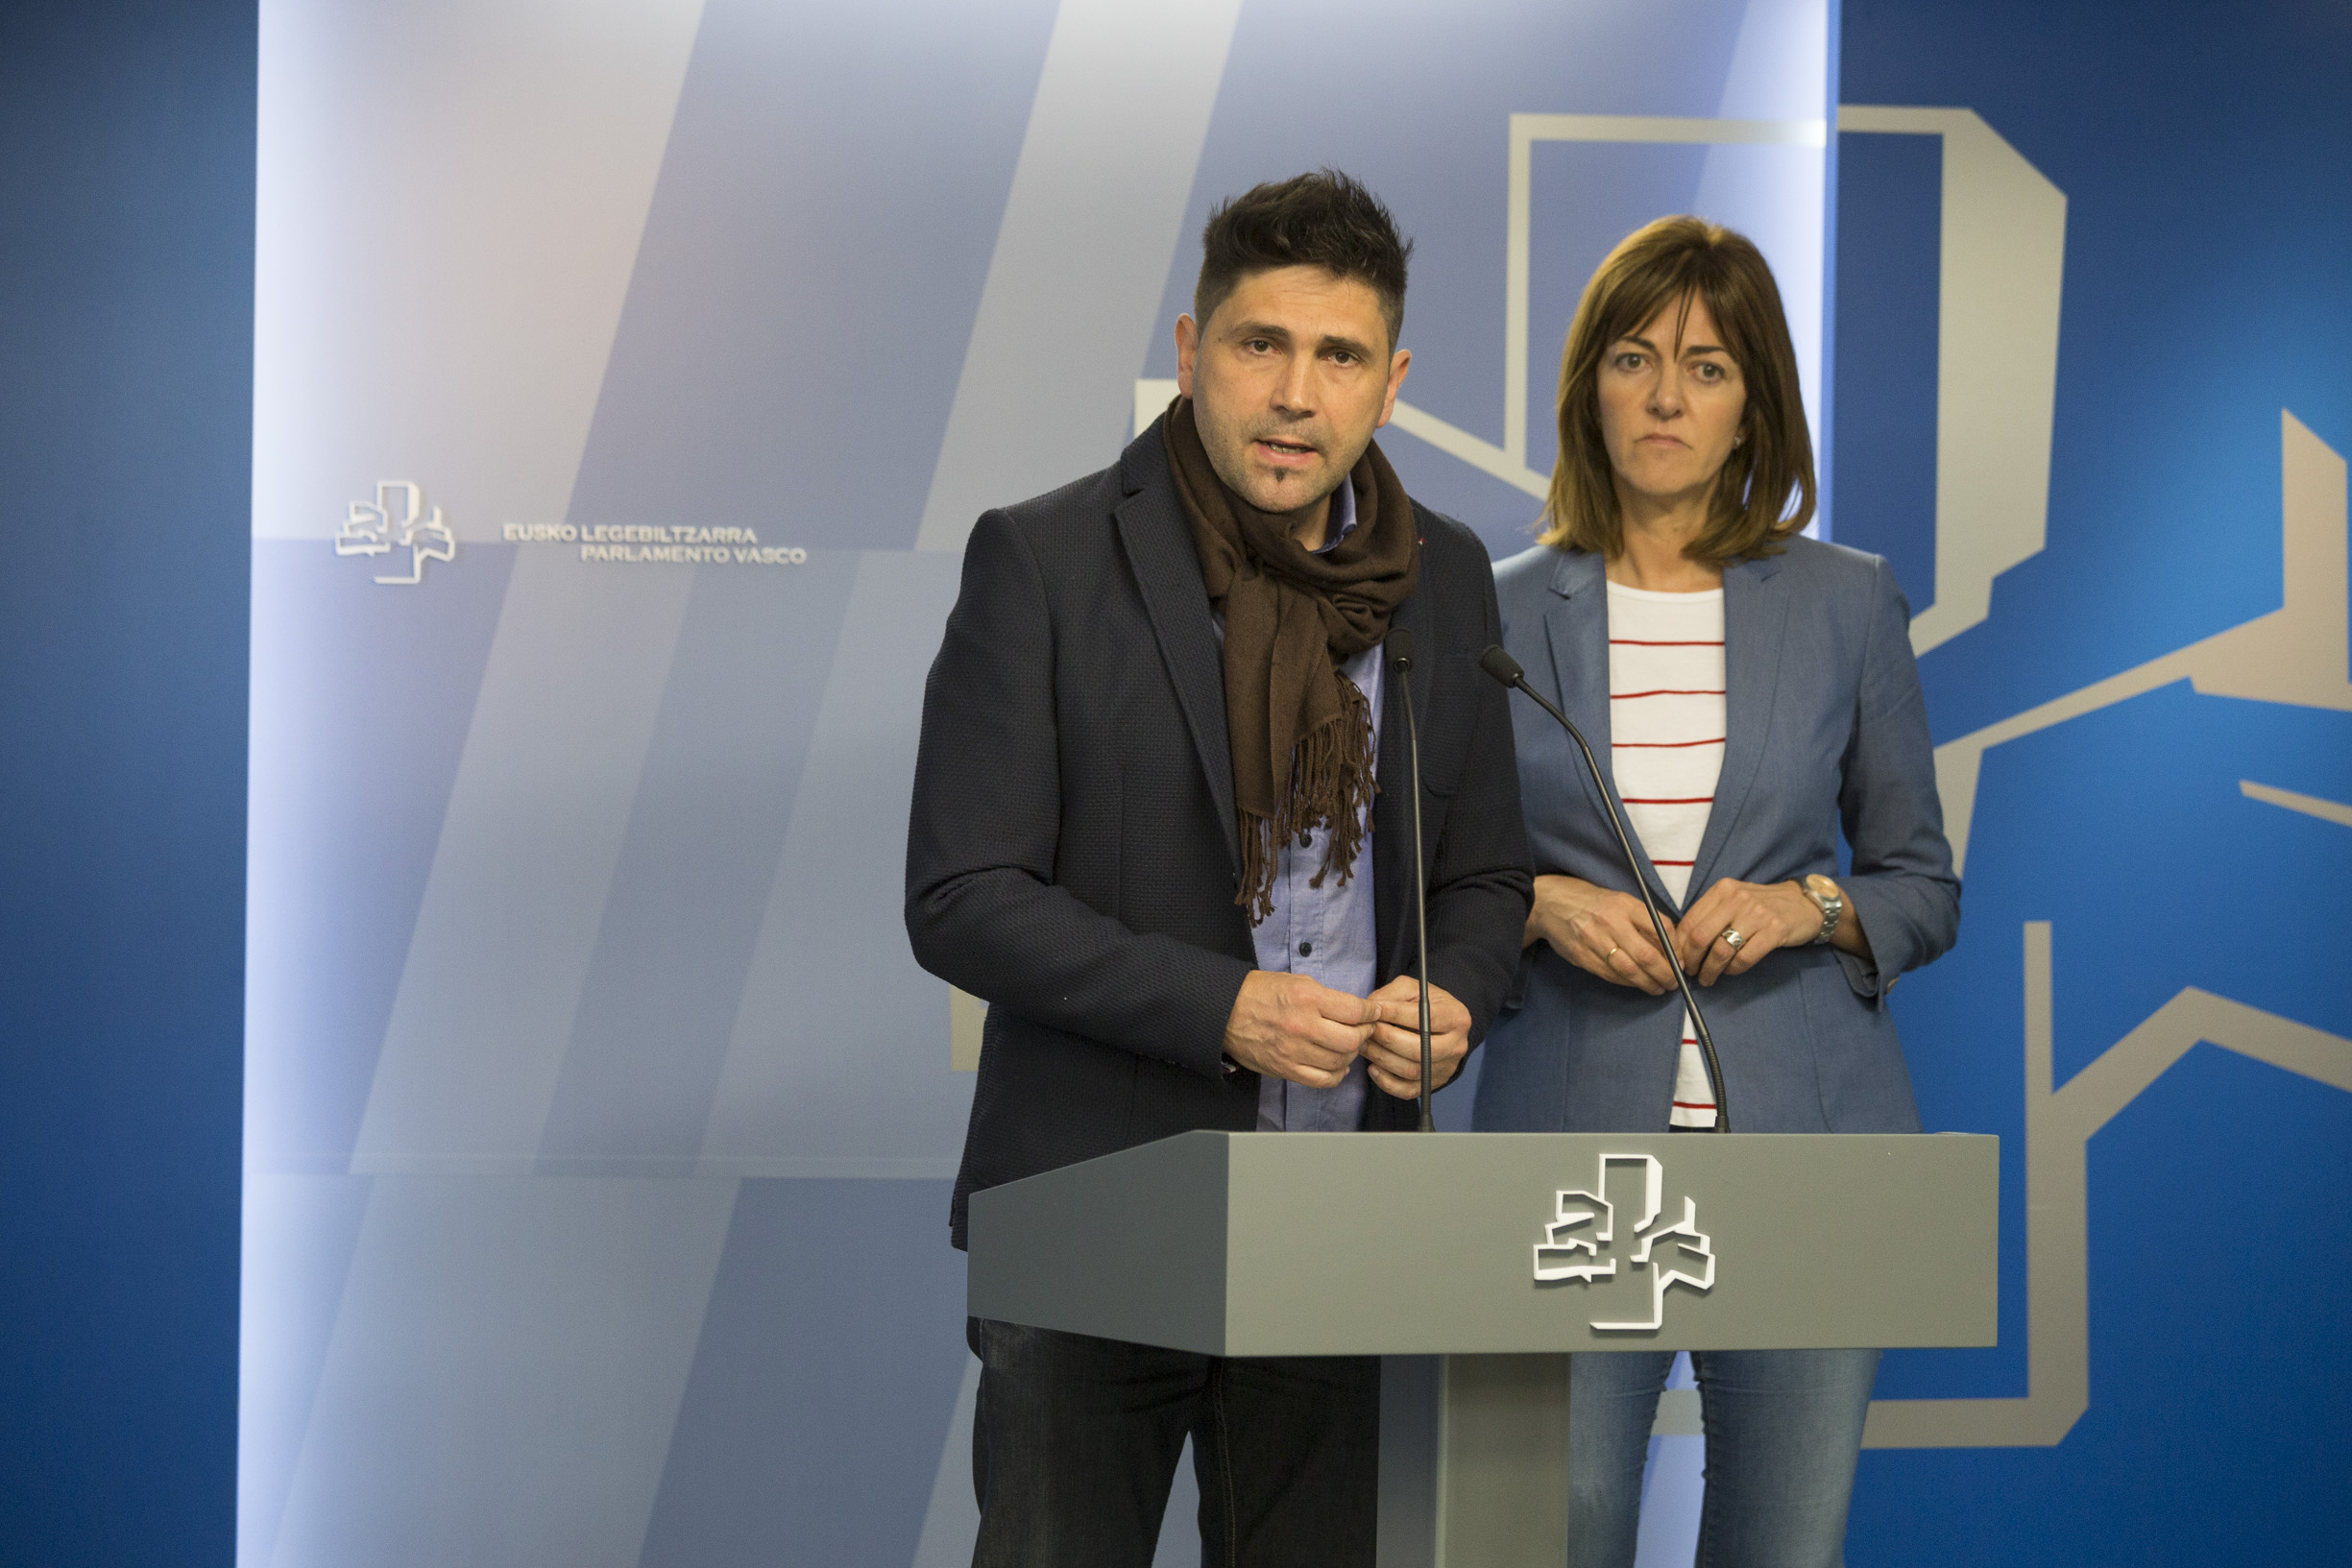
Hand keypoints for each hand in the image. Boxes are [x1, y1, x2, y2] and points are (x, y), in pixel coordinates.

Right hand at [1222, 970, 1378, 1087]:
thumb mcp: (1296, 981)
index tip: (1373, 1013)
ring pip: (1339, 1062)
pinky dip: (1335, 1074)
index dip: (1371, 1013)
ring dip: (1350, 1055)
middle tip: (1363, 1030)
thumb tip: (1353, 1011)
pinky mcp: (1285, 1068)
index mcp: (1307, 998)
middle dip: (1364, 1035)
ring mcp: (1294, 1050)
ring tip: (1346, 1046)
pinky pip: (1322, 1080)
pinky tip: (1335, 1065)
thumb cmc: (1259, 992)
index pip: (1355, 1011)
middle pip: (1352, 1040)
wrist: (1225, 1009)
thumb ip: (1326, 997)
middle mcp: (1302, 1025)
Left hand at [1363, 975, 1471, 1097]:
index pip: (1424, 1018)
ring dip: (1382, 1059)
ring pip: (1412, 1071)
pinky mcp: (1433, 1083)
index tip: (1373, 1011)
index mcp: (1456, 1017)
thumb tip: (1371, 1009)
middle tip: (1367, 1030)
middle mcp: (1457, 1045)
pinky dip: (1387, 1082)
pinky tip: (1373, 1068)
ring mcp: (1447, 1067)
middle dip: (1387, 1040)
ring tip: (1365, 1045)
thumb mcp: (1411, 989)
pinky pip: (1408, 1091)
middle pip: (1419, 1049)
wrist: (1441, 1024)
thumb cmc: (1424, 1004)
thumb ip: (1392, 995)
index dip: (1394, 1014)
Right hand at [1525, 874, 1677, 994]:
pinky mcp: (1581, 955)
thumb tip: (1671, 948)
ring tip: (1658, 988)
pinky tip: (1636, 984)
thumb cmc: (1593, 903)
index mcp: (1625, 905)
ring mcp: (1594, 940)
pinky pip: (1610, 975)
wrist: (1551, 903)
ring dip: (1648, 983)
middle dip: (1665, 974)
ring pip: (1629, 970)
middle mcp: (1610, 921)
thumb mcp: (1621, 901)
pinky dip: (1628, 983)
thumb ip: (1644, 921)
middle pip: (1647, 955)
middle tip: (1673, 982)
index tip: (1681, 961)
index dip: (1675, 950)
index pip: (1660, 928)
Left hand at [1676, 878, 1819, 983]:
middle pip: (1701, 937)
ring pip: (1722, 950)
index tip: (1679, 960)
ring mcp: (1757, 914)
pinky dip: (1733, 970)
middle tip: (1691, 973)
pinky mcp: (1774, 930)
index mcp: (1722, 890)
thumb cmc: (1762, 906)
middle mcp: (1737, 899)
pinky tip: (1731, 971)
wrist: (1804, 904)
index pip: (1690, 921)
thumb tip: (1684, 944)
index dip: (1680, 946)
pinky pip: (1745, 958)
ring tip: (1708, 978)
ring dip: (1711, 970)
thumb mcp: (1734, 900)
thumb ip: (1711, 915)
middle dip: (1692, 960)